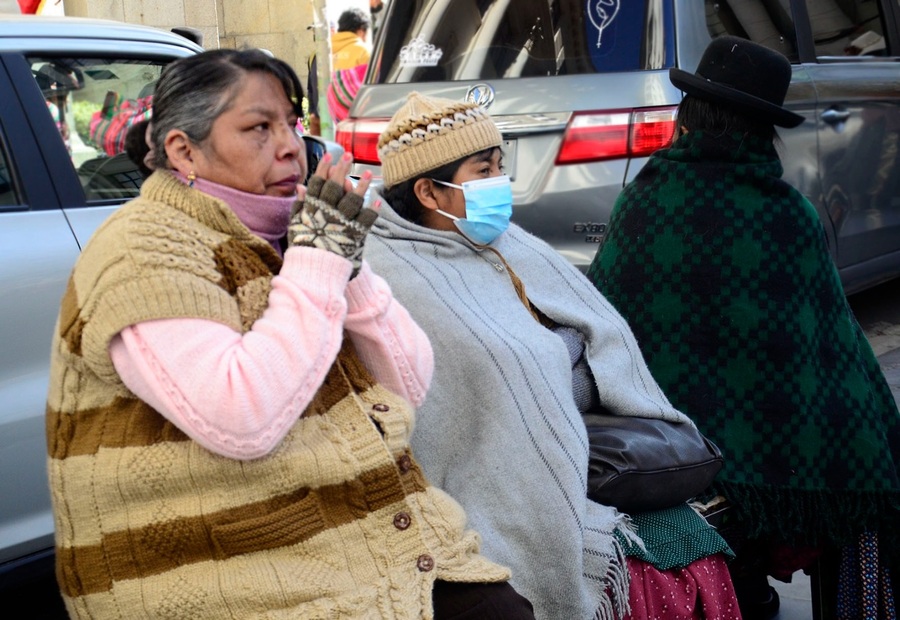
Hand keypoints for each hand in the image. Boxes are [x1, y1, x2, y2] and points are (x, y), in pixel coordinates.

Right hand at [288, 153, 376, 276]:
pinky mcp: (355, 235)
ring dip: (361, 185)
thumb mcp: (296, 225)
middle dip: (341, 169)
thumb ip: (299, 206)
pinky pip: (366, 220)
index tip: (328, 156)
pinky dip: (372, 211)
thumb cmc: (304, 248)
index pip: (318, 184)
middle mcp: (327, 213)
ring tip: (367, 173)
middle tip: (348, 155)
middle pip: (335, 186)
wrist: (315, 271)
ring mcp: (342, 223)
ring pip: (353, 200)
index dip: (323, 169)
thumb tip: (301, 187)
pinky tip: (378, 201)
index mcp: (312, 210)